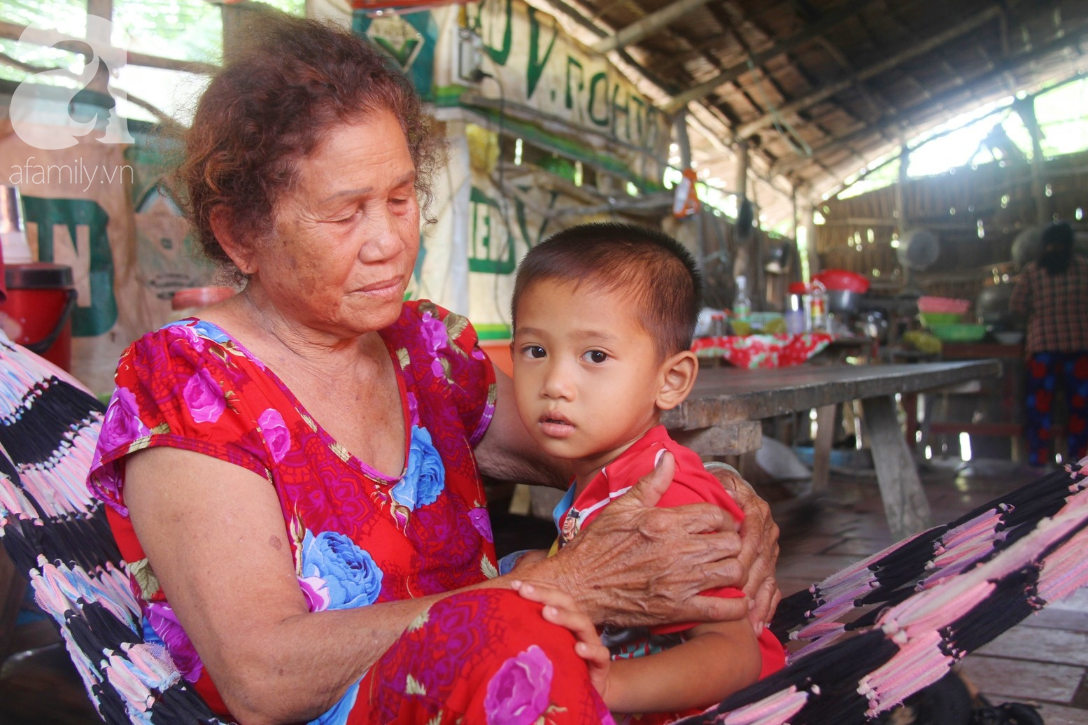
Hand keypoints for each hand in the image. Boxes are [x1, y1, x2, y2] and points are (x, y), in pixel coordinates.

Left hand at [513, 581, 612, 699]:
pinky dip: (590, 650)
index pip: (553, 597)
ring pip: (583, 623)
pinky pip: (600, 654)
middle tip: (525, 590)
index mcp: (566, 619)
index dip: (536, 588)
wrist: (591, 687)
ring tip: (547, 612)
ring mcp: (592, 643)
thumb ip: (531, 631)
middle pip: (567, 603)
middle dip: (545, 594)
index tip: (515, 584)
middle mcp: (579, 627)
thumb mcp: (547, 646)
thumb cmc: (565, 663)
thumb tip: (501, 620)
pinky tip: (578, 648)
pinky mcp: (601, 664)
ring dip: (565, 616)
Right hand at [518, 452, 748, 628]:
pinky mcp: (677, 609)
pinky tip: (732, 600)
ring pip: (732, 572)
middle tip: (725, 547)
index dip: (724, 518)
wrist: (578, 585)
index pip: (716, 514)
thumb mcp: (622, 507)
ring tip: (725, 570)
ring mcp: (680, 581)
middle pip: (731, 543)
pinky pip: (721, 609)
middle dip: (732, 543)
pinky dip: (734, 605)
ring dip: (734, 570)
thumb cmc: (597, 546)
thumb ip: (651, 483)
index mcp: (666, 522)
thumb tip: (668, 457)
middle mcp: (678, 550)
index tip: (720, 525)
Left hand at [709, 466, 780, 628]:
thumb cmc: (715, 490)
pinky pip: (771, 588)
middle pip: (761, 559)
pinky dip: (765, 606)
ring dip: (758, 600)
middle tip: (737, 600)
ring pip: (767, 576)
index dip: (742, 552)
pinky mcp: (768, 564)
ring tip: (748, 620)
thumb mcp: (713, 482)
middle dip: (749, 581)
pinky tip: (757, 623)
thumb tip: (714, 486)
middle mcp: (766, 530)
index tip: (731, 567)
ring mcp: (770, 549)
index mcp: (755, 509)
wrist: (730, 489)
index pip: (751, 534)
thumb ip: (716, 487)